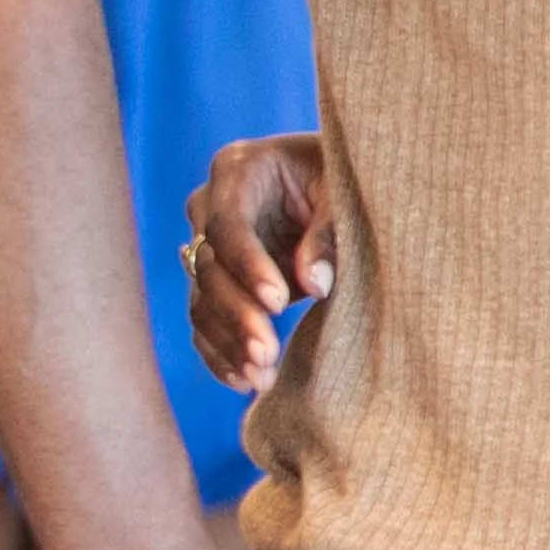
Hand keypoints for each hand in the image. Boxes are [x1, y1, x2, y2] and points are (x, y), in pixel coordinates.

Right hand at [183, 130, 331, 387]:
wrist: (340, 176)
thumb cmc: (346, 174)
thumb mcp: (344, 191)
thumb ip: (329, 233)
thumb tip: (314, 285)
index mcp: (238, 169)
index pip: (228, 225)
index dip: (249, 267)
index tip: (279, 302)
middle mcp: (210, 207)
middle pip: (209, 268)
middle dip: (237, 315)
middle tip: (266, 353)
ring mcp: (209, 245)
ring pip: (203, 300)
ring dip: (228, 343)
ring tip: (259, 377)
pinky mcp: (218, 279)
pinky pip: (205, 319)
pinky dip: (221, 352)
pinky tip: (243, 380)